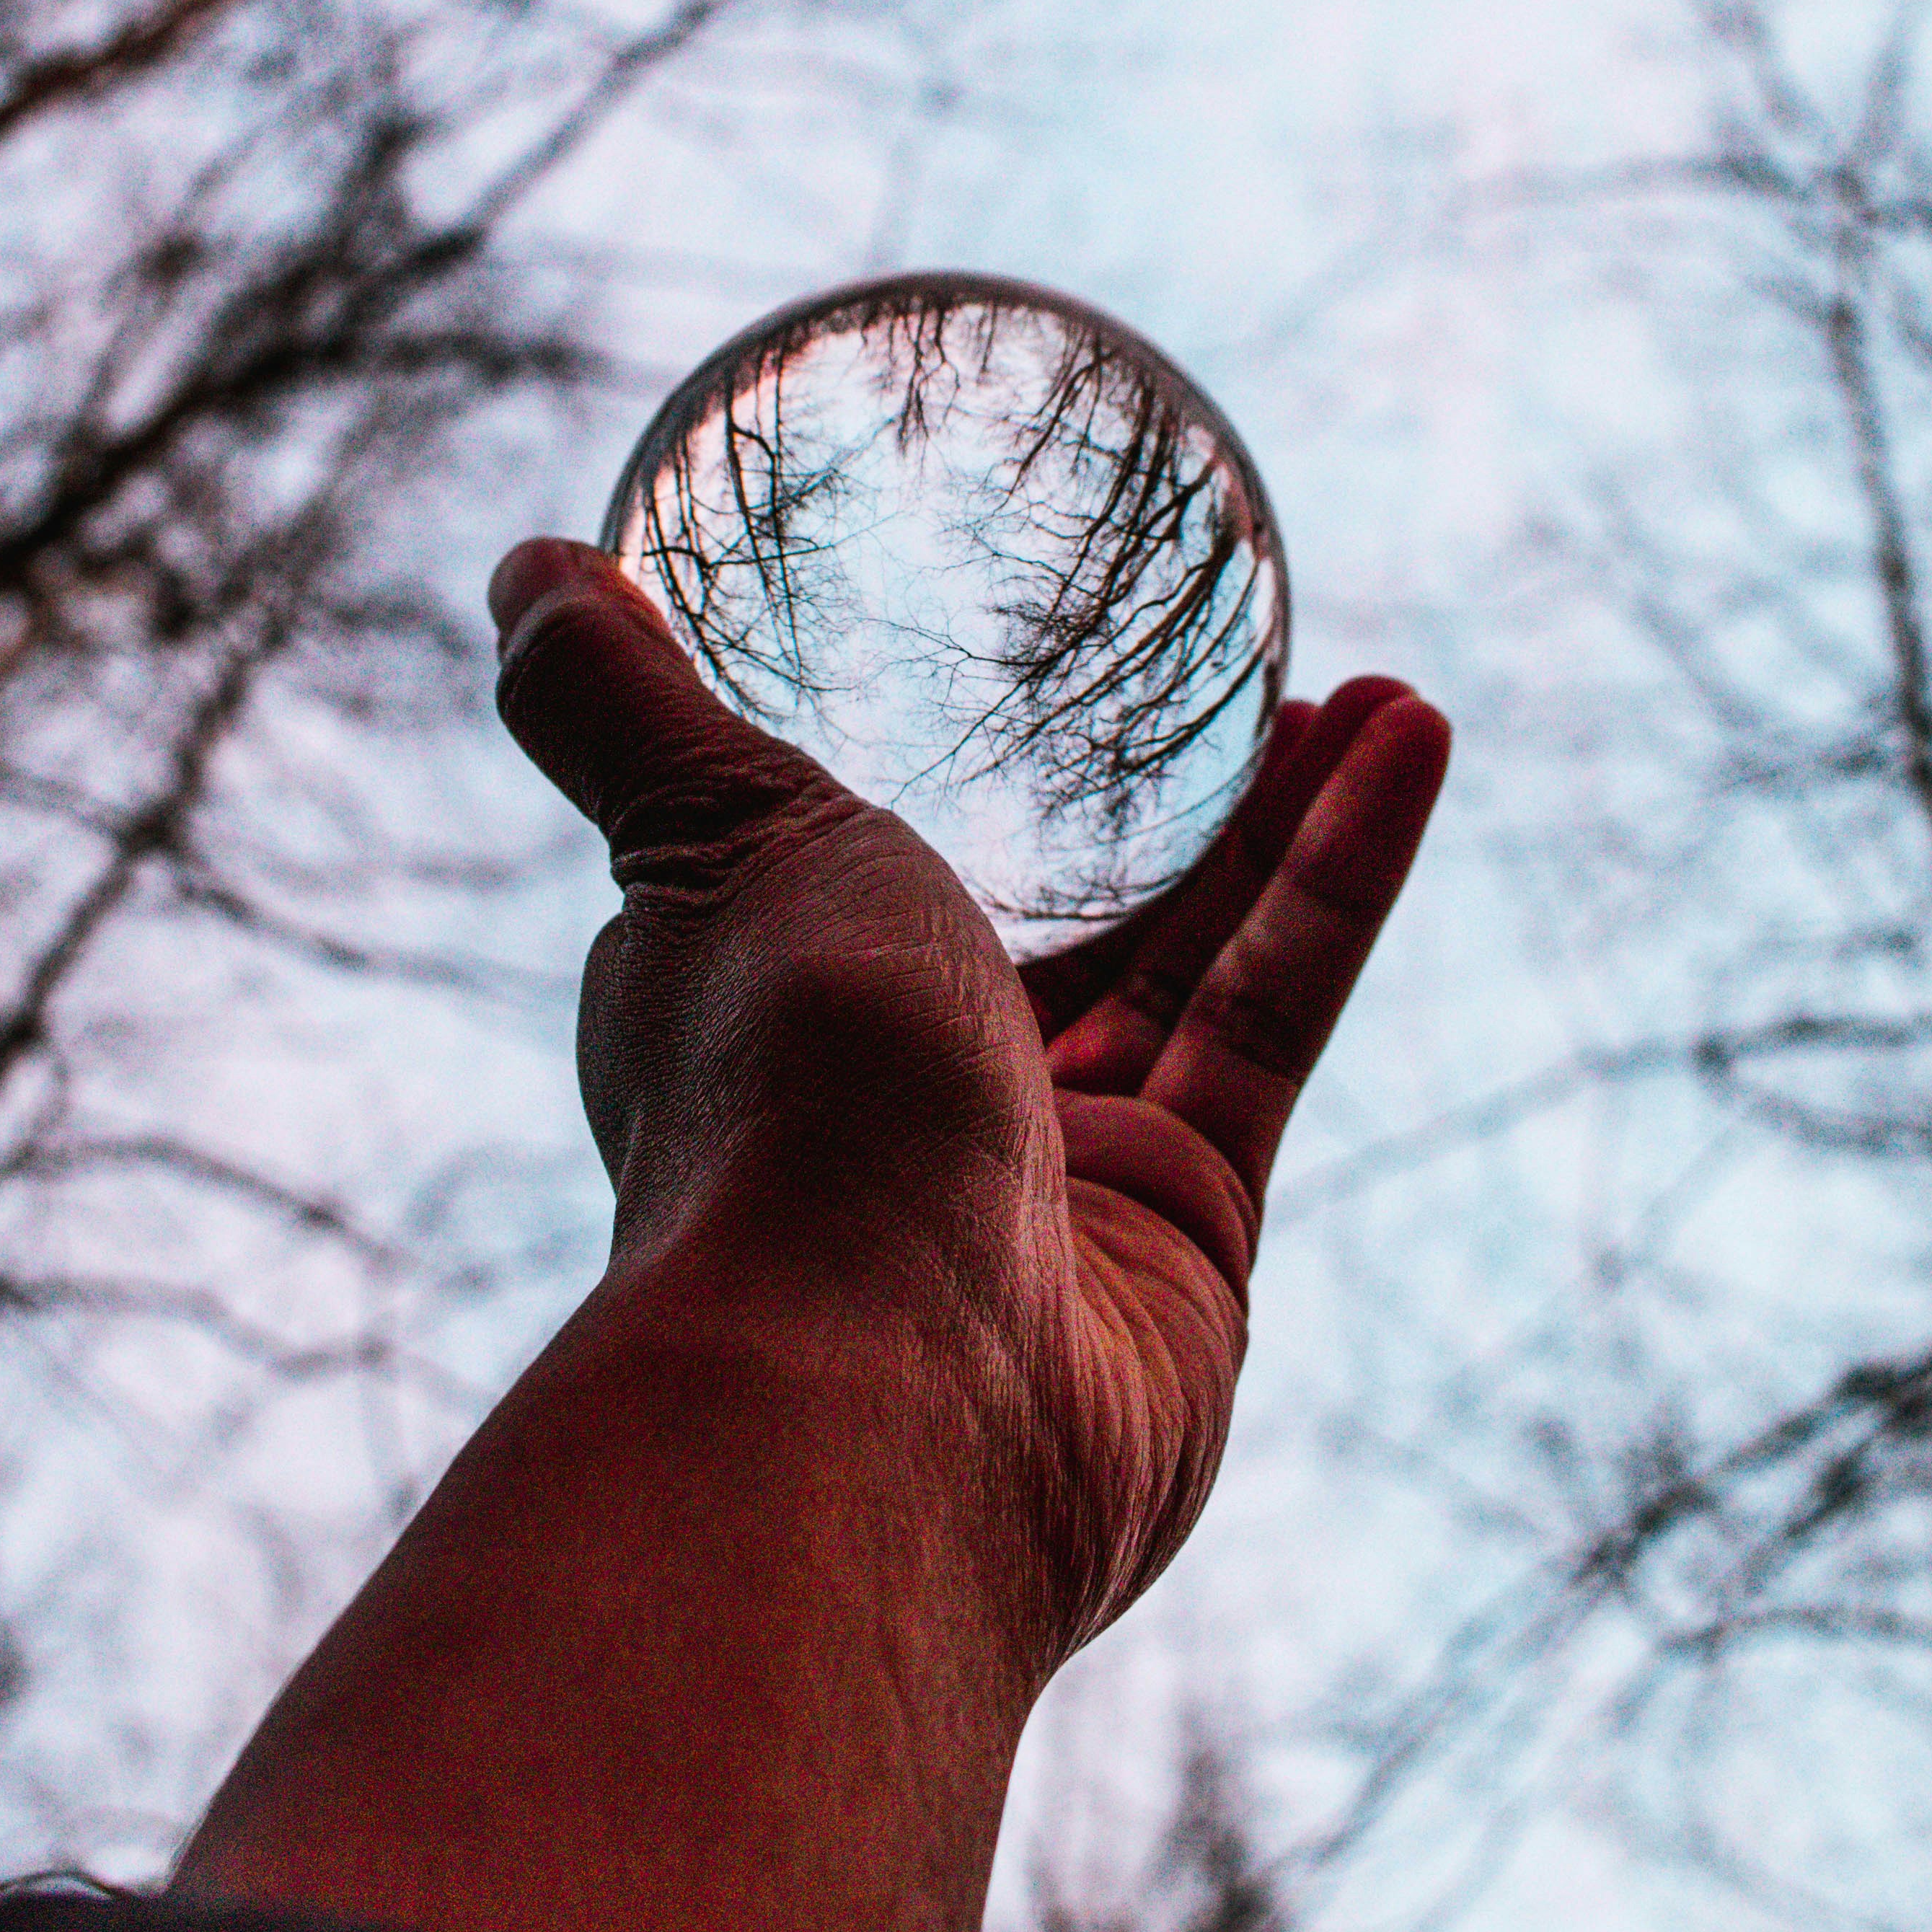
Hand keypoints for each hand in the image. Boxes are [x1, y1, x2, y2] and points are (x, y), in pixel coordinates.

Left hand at [490, 539, 1449, 1675]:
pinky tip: (1407, 739)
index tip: (1028, 660)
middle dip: (1165, 804)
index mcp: (765, 1019)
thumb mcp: (703, 831)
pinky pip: (1273, 1018)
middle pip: (1058, 929)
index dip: (944, 773)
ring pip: (1187, 970)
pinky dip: (1343, 875)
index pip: (844, 884)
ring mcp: (1050, 1187)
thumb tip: (525, 562)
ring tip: (1383, 691)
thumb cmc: (779, 1087)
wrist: (896, 1368)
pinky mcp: (1187, 1230)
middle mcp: (902, 1112)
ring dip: (1287, 820)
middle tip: (1256, 675)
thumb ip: (620, 703)